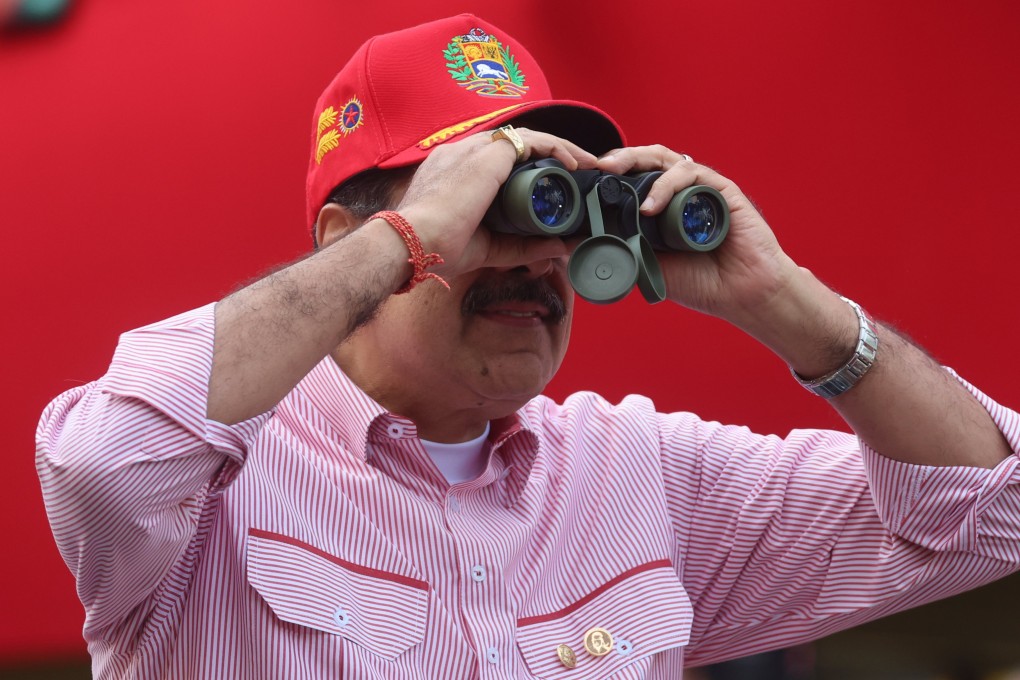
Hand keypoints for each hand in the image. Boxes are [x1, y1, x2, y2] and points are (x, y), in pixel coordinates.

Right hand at [396, 127, 596, 277]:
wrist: (413, 243)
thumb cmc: (437, 249)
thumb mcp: (491, 248)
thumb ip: (524, 246)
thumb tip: (559, 247)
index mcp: (457, 172)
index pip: (501, 160)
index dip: (531, 168)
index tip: (555, 183)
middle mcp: (464, 153)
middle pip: (518, 145)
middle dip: (552, 156)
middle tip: (579, 171)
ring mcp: (475, 149)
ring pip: (528, 138)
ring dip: (561, 150)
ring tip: (585, 165)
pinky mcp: (488, 153)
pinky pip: (532, 141)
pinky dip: (556, 148)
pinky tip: (573, 163)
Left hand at [597, 145, 798, 325]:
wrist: (742, 294)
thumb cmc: (701, 282)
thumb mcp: (646, 267)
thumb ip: (616, 252)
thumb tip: (571, 244)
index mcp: (663, 206)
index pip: (633, 177)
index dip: (610, 174)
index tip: (583, 178)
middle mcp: (680, 192)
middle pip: (646, 159)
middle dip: (619, 158)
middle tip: (595, 168)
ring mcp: (701, 189)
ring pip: (665, 159)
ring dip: (636, 163)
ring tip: (614, 177)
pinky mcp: (722, 190)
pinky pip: (690, 174)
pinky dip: (666, 185)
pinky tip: (651, 206)